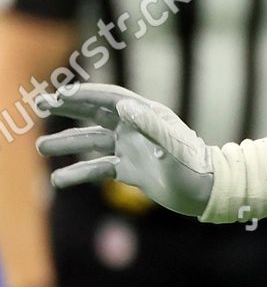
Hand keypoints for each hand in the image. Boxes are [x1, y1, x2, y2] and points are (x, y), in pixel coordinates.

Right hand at [36, 84, 214, 217]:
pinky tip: (59, 180)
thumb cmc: (193, 166)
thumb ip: (149, 125)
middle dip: (68, 109)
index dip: (84, 94)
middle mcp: (136, 129)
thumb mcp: (172, 144)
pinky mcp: (130, 170)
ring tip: (40, 147)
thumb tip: (121, 105)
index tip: (58, 94)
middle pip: (95, 114)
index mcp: (147, 115)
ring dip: (67, 143)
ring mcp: (131, 149)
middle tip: (38, 105)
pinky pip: (98, 168)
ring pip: (92, 142)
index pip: (109, 98)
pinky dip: (79, 173)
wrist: (206, 192)